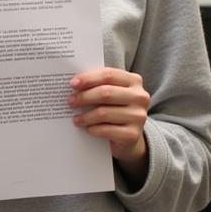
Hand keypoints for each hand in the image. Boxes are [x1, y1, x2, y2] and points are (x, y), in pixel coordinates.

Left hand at [69, 67, 149, 183]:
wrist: (129, 136)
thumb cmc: (114, 109)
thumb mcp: (110, 93)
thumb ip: (98, 85)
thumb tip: (74, 83)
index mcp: (134, 81)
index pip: (108, 75)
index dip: (88, 78)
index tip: (73, 84)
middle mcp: (140, 97)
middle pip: (105, 93)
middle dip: (84, 97)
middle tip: (70, 101)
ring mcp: (138, 116)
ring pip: (104, 112)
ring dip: (85, 116)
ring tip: (75, 119)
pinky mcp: (133, 134)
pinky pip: (106, 130)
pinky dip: (93, 129)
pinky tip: (87, 128)